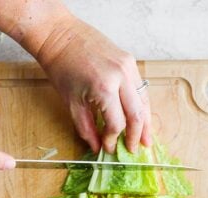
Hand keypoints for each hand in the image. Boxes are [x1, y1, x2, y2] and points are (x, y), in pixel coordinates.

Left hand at [0, 0, 151, 153]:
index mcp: (104, 89)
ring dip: (145, 123)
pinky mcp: (130, 61)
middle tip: (134, 150)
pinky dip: (141, 106)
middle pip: (136, 115)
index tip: (108, 148)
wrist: (61, 37)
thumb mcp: (72, 104)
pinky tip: (141, 119)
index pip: (116, 124)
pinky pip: (141, 89)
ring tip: (145, 139)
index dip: (113, 140)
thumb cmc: (63, 69)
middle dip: (135, 136)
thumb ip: (87, 129)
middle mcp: (120, 77)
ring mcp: (128, 67)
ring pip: (144, 102)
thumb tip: (98, 147)